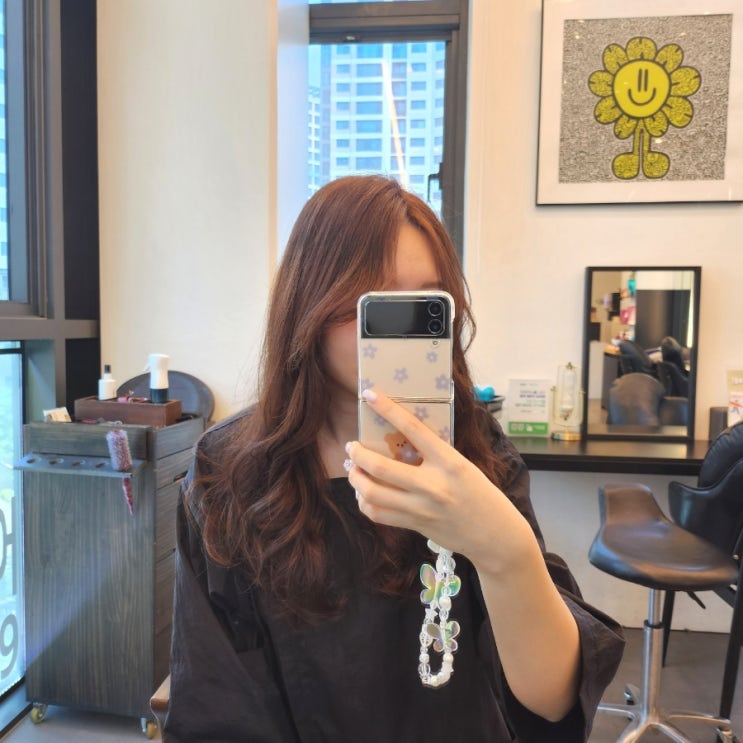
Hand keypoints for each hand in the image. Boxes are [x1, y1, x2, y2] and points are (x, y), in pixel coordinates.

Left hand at [346, 388, 514, 564]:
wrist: (495, 535)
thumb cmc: (481, 494)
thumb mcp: (462, 466)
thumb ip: (434, 455)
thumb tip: (401, 442)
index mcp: (449, 462)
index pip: (413, 429)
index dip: (388, 410)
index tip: (371, 395)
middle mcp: (433, 485)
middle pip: (380, 468)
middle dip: (358, 454)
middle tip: (352, 446)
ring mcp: (421, 508)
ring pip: (372, 494)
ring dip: (356, 479)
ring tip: (354, 469)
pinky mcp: (415, 525)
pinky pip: (378, 514)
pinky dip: (364, 502)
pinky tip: (364, 493)